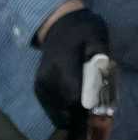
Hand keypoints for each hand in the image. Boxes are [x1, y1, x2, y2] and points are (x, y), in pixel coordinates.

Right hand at [35, 8, 109, 130]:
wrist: (58, 25)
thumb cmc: (81, 30)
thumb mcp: (96, 36)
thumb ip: (98, 58)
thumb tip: (100, 79)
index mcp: (62, 65)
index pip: (73, 96)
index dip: (85, 106)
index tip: (94, 106)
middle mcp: (47, 78)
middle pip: (63, 108)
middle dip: (78, 113)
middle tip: (89, 110)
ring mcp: (40, 85)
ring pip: (56, 111)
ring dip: (69, 114)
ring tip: (80, 105)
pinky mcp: (38, 89)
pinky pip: (50, 107)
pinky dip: (61, 109)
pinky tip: (69, 103)